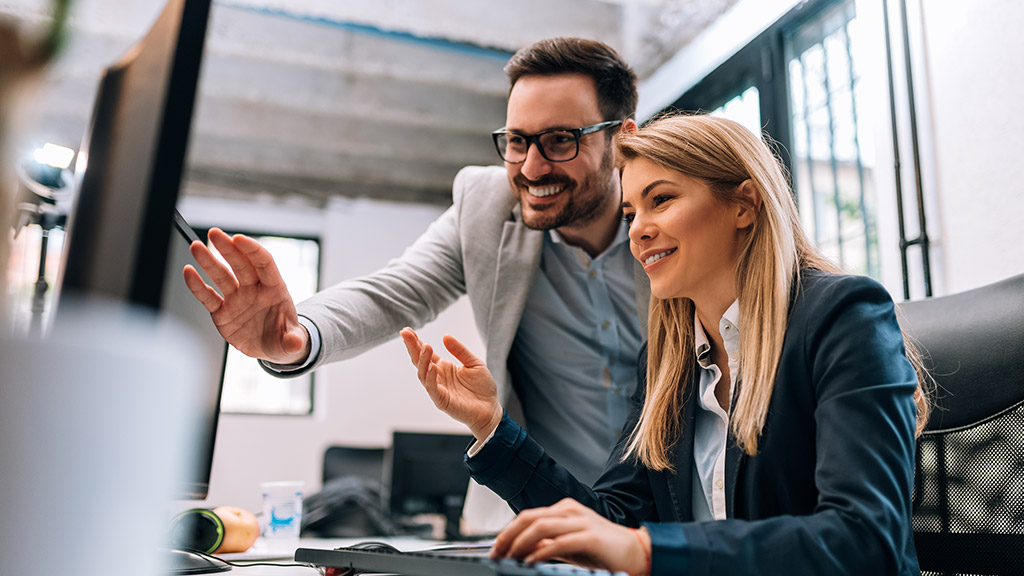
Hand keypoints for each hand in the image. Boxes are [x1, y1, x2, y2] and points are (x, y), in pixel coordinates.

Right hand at [182, 228, 308, 363]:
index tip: (239, 239)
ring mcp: (237, 299)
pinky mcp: (222, 312)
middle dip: (227, 248)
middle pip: (240, 264)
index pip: (264, 264)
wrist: (271, 349)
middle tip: (214, 233)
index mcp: (275, 289)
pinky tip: (188, 272)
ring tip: (196, 247)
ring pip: (221, 276)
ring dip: (208, 261)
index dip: (252, 250)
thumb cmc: (284, 338)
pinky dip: (197, 286)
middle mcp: (254, 290)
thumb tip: (296, 344)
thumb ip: (293, 341)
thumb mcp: (292, 342)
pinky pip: (208, 297)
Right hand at [399, 328, 502, 440]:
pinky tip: (432, 367)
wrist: (491, 409)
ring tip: (426, 346)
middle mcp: (437, 377)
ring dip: (423, 360)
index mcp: (443, 367)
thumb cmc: (482, 387)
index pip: (425, 353)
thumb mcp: (474, 363)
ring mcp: (438, 389)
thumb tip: (445, 336)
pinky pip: (432, 389)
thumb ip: (460, 350)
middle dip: (412, 347)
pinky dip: (431, 378)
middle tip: (405, 333)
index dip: (416, 342)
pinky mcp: (442, 401)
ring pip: (423, 374)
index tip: (407, 330)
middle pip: (419, 361)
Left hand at [490, 499, 649, 575]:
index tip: (496, 549)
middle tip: (496, 554)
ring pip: (540, 526)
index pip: (527, 517)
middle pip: (529, 518)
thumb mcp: (568, 546)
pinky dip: (541, 552)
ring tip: (511, 558)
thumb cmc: (602, 550)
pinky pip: (559, 542)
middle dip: (508, 536)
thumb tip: (523, 550)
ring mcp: (580, 522)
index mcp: (564, 510)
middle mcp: (570, 511)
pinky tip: (531, 562)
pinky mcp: (590, 537)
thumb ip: (547, 545)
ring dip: (520, 543)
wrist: (636, 552)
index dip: (507, 533)